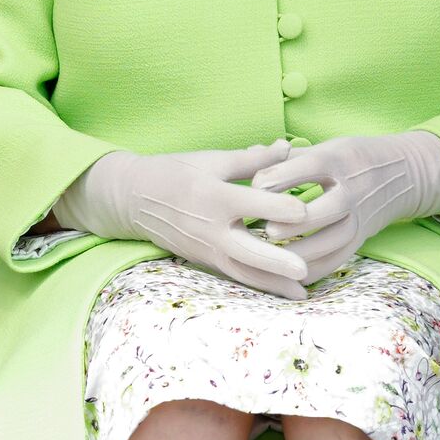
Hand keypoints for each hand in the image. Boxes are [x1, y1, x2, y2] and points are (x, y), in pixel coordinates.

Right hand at [57, 140, 312, 298]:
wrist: (133, 199)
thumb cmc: (175, 172)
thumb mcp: (211, 160)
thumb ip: (252, 158)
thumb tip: (287, 146)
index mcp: (214, 196)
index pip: (253, 204)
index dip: (281, 207)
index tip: (307, 211)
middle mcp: (210, 228)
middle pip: (246, 249)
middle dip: (275, 261)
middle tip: (303, 269)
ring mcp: (206, 249)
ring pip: (243, 271)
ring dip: (272, 283)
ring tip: (302, 293)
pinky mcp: (204, 260)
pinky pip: (235, 275)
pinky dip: (259, 284)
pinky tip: (282, 292)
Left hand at [251, 131, 439, 285]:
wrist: (403, 174)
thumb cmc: (350, 159)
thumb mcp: (324, 148)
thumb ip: (287, 157)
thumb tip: (250, 153)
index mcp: (338, 161)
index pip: (310, 167)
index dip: (282, 176)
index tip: (254, 185)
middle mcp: (351, 190)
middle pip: (327, 208)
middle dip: (296, 221)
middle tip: (266, 229)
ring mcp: (359, 217)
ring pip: (333, 239)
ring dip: (302, 250)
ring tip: (271, 256)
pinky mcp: (360, 238)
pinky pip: (338, 259)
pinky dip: (313, 269)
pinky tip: (287, 275)